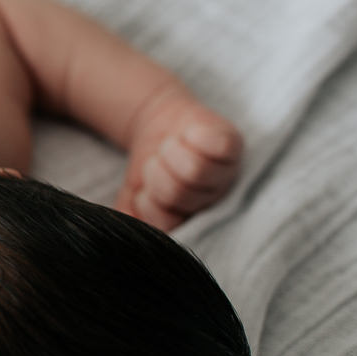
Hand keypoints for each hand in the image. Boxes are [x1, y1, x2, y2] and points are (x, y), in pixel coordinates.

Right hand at [116, 92, 242, 230]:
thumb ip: (128, 215)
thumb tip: (123, 227)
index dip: (147, 202)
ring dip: (171, 151)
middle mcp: (209, 201)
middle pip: (177, 192)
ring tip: (169, 147)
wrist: (160, 127)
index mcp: (184, 218)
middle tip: (155, 162)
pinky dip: (194, 136)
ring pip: (195, 169)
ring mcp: (225, 174)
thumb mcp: (132, 192)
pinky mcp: (233, 146)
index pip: (166, 222)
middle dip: (155, 172)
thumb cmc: (150, 165)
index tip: (143, 188)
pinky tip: (188, 135)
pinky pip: (216, 145)